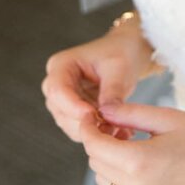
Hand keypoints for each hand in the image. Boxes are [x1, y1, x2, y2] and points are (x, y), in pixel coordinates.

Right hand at [42, 21, 154, 142]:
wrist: (128, 53)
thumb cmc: (121, 52)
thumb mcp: (119, 67)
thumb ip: (112, 90)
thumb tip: (106, 115)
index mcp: (61, 65)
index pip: (58, 91)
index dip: (74, 107)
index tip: (97, 115)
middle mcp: (56, 83)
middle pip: (61, 111)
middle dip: (86, 121)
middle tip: (113, 125)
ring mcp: (63, 100)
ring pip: (69, 125)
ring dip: (93, 129)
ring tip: (119, 127)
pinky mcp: (73, 112)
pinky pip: (80, 128)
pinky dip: (97, 132)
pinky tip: (117, 129)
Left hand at [81, 103, 184, 184]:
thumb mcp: (169, 118)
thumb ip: (131, 114)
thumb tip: (103, 109)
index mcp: (139, 161)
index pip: (95, 145)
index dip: (88, 127)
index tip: (93, 113)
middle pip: (96, 163)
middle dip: (98, 141)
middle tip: (116, 122)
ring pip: (105, 182)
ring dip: (107, 160)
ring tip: (129, 140)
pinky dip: (120, 176)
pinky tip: (140, 158)